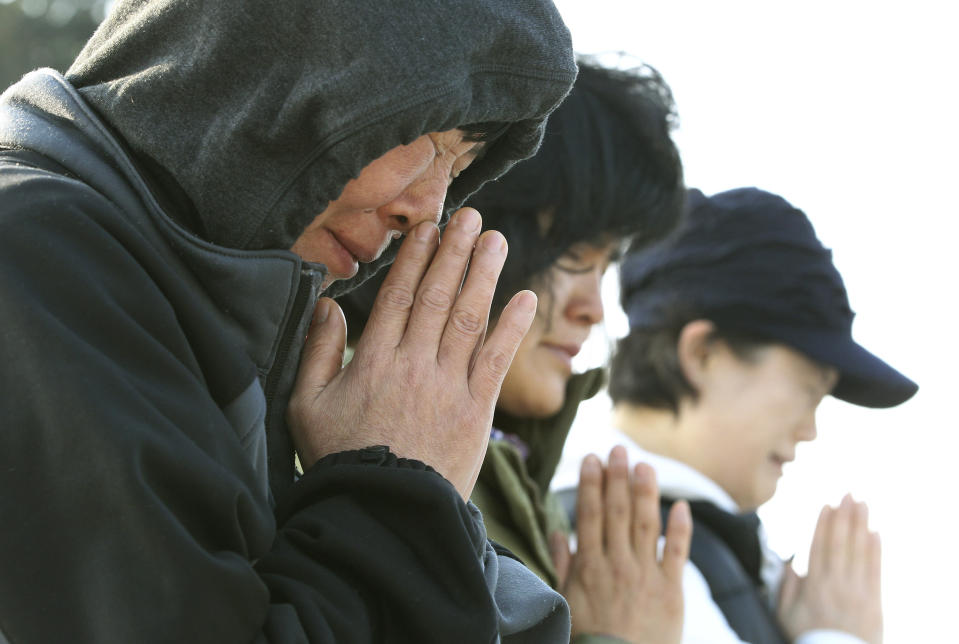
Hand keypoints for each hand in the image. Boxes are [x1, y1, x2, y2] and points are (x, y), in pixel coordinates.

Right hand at [286, 208, 536, 498]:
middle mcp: (415, 364)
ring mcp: (449, 386)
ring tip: (495, 239)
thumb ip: (317, 352)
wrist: (384, 514)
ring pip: (470, 318)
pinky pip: (497, 360)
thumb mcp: (307, 407)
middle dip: (454, 252)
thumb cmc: (342, 461)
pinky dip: (512, 328)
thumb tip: (327, 305)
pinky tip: (525, 297)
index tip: (428, 227)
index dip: (416, 258)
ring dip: (484, 275)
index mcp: (374, 360)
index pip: (399, 296)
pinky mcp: (477, 411)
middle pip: (439, 296)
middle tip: (470, 216)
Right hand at [551, 446, 690, 643]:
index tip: (592, 459)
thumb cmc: (588, 636)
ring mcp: (646, 574)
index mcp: (590, 565)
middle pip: (617, 512)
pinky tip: (680, 505)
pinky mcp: (671, 589)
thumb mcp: (566, 600)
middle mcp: (618, 563)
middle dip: (617, 477)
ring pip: (646, 524)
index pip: (590, 515)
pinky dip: (680, 528)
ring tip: (644, 464)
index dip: (592, 484)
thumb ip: (564, 564)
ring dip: (645, 491)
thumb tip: (557, 533)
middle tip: (618, 449)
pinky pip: (677, 552)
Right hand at [777, 494, 882, 643]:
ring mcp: (858, 592)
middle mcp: (837, 584)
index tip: (827, 504)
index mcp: (813, 586)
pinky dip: (876, 550)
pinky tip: (876, 533)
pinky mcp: (874, 602)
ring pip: (859, 551)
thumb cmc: (807, 639)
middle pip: (841, 543)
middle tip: (848, 494)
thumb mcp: (785, 615)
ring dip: (861, 525)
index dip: (823, 524)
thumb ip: (787, 587)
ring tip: (862, 504)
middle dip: (844, 516)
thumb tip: (791, 563)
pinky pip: (876, 570)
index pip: (819, 547)